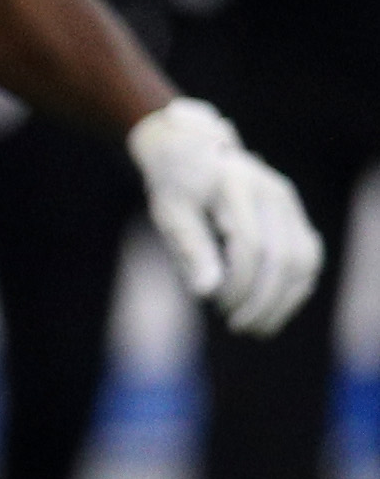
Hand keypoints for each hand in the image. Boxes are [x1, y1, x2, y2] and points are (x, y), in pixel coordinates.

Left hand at [129, 99, 322, 335]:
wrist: (193, 152)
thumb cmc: (176, 186)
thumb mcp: (170, 213)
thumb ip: (190, 249)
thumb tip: (206, 293)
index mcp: (237, 186)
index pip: (250, 244)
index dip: (238, 282)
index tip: (217, 307)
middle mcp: (273, 192)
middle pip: (283, 256)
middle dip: (263, 298)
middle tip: (239, 327)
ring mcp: (290, 203)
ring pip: (305, 259)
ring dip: (285, 299)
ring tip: (258, 326)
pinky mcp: (296, 215)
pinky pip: (308, 256)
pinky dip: (296, 287)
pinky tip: (273, 308)